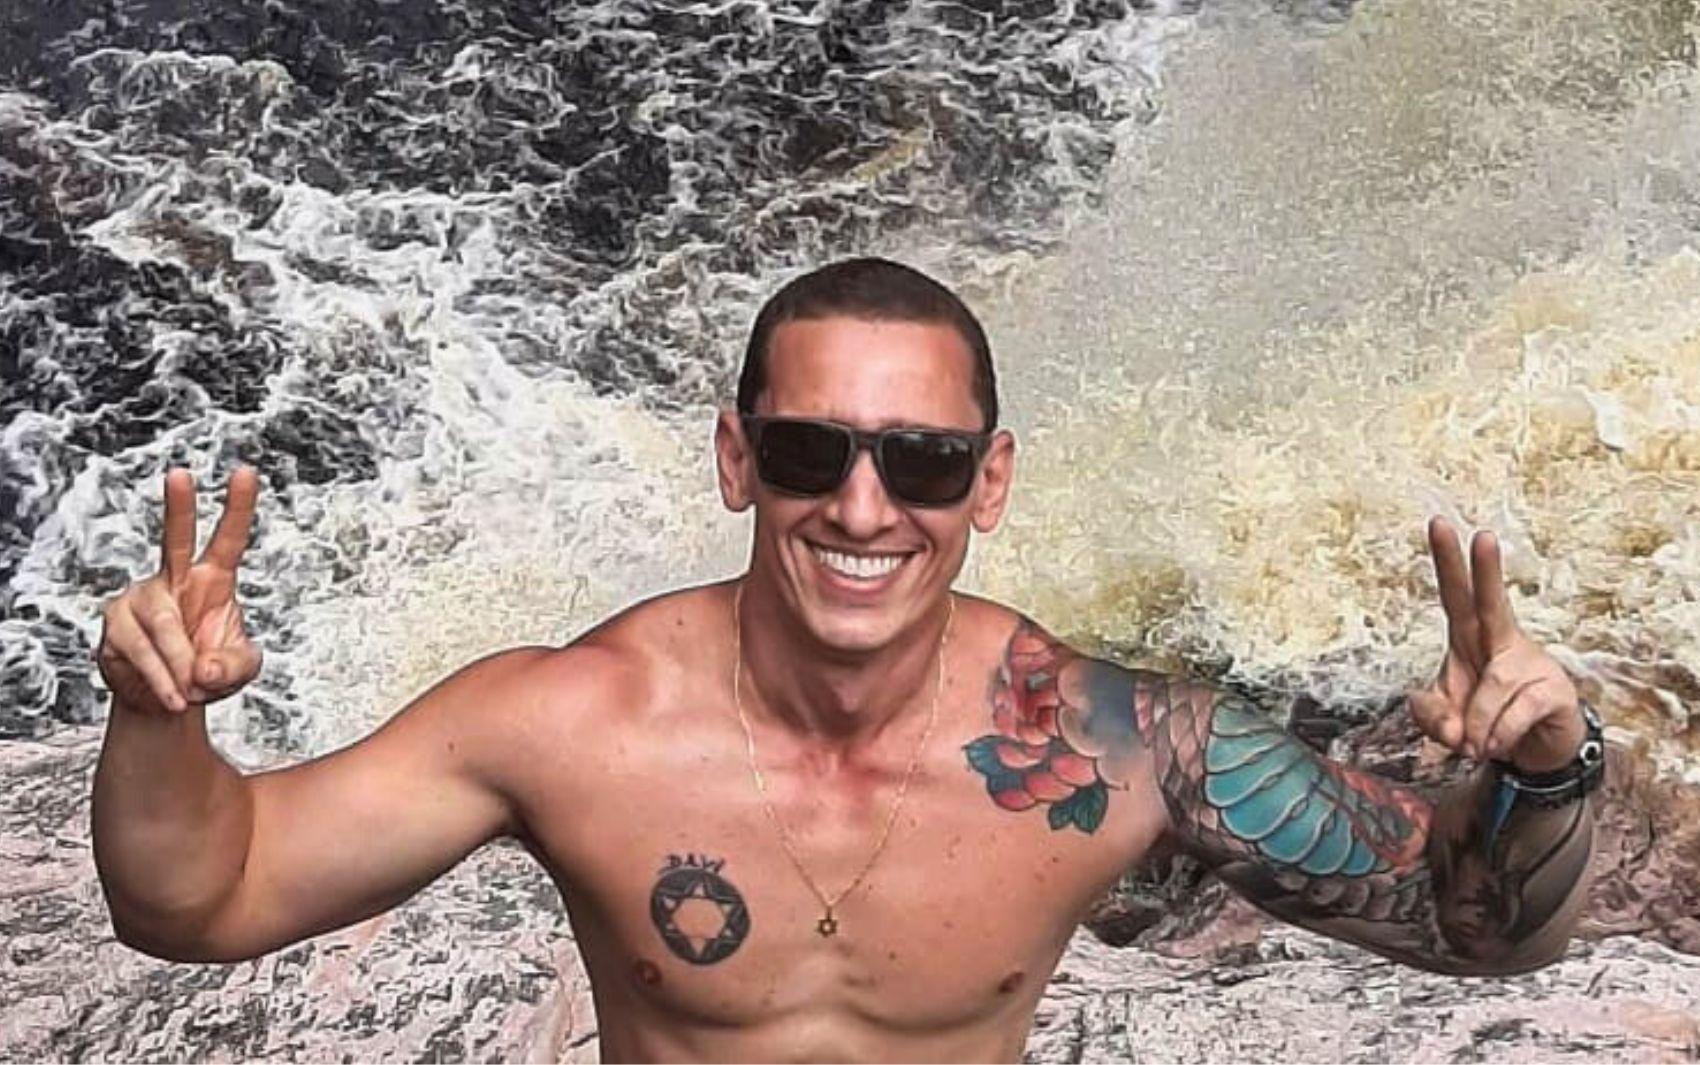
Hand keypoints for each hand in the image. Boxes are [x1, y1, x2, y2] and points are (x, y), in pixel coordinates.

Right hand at [98, 467, 262, 713]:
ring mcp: (140, 600)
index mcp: (213, 580)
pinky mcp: (115, 627)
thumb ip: (236, 667)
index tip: (244, 472)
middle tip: (180, 473)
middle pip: (174, 540)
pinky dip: (161, 680)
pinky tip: (172, 696)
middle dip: (178, 506)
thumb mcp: (240, 672)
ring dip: (179, 665)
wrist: (167, 700)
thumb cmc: (208, 672)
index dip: (237, 507)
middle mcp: (174, 580)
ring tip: (190, 692)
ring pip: (163, 625)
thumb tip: (206, 666)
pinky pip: (140, 653)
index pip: (228, 539)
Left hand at [1407, 517, 1582, 774]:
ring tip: (1474, 747)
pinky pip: (1516, 713)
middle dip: (1485, 570)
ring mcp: (1532, 662)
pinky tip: (1496, 745)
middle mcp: (1502, 640)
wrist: (1538, 748)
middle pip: (1491, 601)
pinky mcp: (1555, 691)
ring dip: (1477, 724)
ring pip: (1494, 686)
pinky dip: (1497, 735)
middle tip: (1484, 535)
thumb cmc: (1488, 718)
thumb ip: (1432, 717)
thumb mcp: (1447, 720)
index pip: (1455, 593)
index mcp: (1471, 636)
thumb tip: (1440, 718)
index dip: (1446, 562)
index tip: (1438, 523)